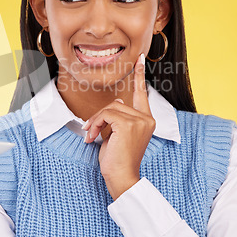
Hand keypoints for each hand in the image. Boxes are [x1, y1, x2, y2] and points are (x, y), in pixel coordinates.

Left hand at [82, 53, 155, 199]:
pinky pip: (105, 114)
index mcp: (147, 120)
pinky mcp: (129, 124)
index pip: (142, 93)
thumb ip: (119, 118)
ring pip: (109, 108)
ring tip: (91, 136)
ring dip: (95, 122)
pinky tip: (93, 137)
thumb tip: (116, 103)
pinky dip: (95, 124)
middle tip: (90, 132)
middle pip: (117, 103)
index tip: (140, 59)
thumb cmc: (117, 159)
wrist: (121, 177)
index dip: (140, 75)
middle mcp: (146, 118)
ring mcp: (139, 120)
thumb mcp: (117, 135)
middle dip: (99, 116)